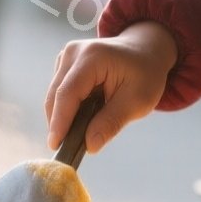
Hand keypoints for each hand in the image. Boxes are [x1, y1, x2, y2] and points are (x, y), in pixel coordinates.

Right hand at [44, 22, 178, 153]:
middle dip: (60, 123)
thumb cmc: (146, 73)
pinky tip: (82, 117)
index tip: (56, 146)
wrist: (145, 50)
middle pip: (56, 95)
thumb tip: (89, 145)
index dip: (60, 121)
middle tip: (69, 150)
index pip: (68, 93)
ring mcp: (66, 56)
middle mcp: (73, 53)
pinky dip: (67, 109)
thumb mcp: (137, 101)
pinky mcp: (64, 64)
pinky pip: (59, 92)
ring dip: (64, 117)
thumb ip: (111, 122)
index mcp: (92, 57)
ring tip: (81, 134)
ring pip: (55, 96)